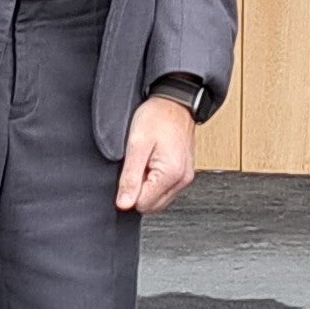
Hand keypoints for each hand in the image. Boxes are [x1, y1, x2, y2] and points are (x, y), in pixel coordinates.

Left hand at [118, 95, 197, 214]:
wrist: (174, 102)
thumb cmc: (157, 117)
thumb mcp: (136, 145)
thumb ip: (130, 177)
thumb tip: (124, 204)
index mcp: (171, 174)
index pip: (143, 204)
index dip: (130, 190)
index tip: (131, 170)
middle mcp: (182, 180)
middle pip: (152, 206)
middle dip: (140, 190)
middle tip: (138, 164)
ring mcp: (185, 178)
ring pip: (158, 200)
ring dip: (148, 186)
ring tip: (147, 161)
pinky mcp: (184, 174)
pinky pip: (165, 190)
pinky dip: (156, 182)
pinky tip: (153, 163)